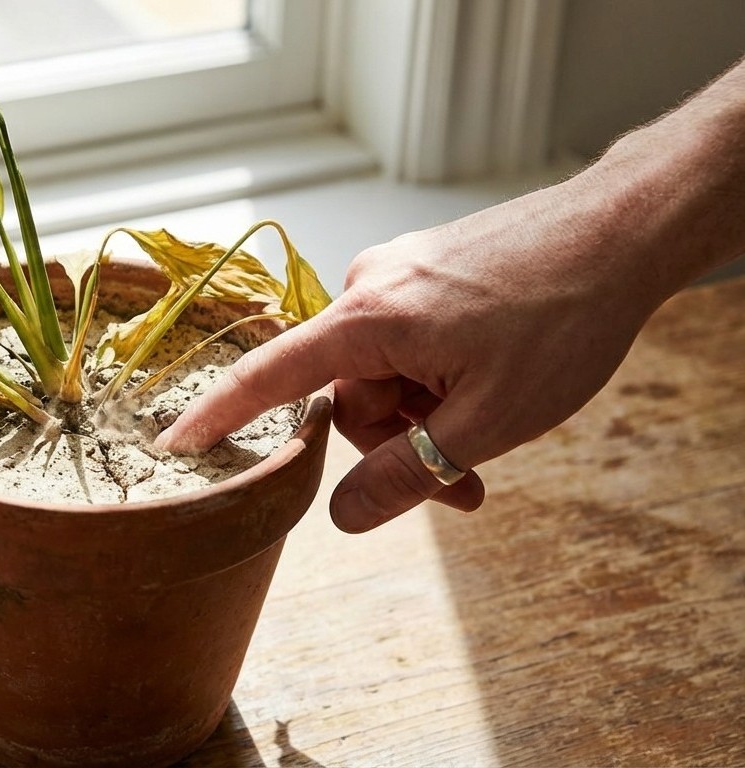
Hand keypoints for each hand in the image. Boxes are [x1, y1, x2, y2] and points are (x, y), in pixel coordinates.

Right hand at [157, 175, 661, 532]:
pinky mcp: (422, 271)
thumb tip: (343, 519)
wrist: (623, 231)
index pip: (270, 376)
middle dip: (398, 444)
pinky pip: (405, 344)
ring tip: (491, 437)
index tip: (171, 445)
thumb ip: (410, 473)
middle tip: (464, 485)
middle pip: (346, 393)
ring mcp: (396, 274)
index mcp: (370, 319)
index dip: (217, 416)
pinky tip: (487, 390)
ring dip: (425, 416)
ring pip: (382, 373)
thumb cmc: (564, 318)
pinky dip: (436, 381)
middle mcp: (368, 287)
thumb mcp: (490, 419)